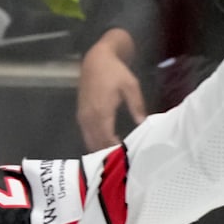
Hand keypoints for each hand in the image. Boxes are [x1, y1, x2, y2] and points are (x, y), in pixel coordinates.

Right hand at [75, 31, 146, 149]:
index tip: (126, 158)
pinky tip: (105, 145)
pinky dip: (94, 143)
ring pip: (89, 141)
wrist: (95, 61)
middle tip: (121, 162)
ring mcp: (83, 117)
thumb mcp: (131, 86)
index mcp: (102, 112)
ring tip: (114, 157)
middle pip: (96, 144)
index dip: (115, 151)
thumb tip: (142, 123)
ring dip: (100, 150)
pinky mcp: (81, 116)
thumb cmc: (115, 72)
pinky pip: (86, 135)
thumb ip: (137, 106)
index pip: (107, 139)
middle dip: (107, 154)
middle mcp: (89, 118)